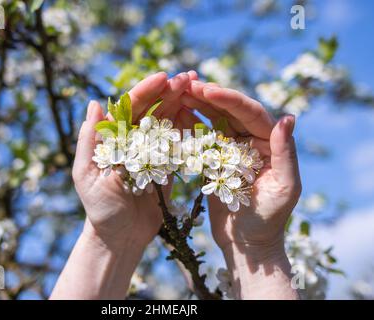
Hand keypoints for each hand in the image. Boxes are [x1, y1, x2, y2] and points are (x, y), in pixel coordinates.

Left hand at [73, 71, 200, 248]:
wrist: (120, 236)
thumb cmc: (99, 208)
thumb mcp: (86, 174)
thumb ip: (89, 141)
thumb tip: (94, 103)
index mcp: (114, 138)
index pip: (130, 108)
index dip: (146, 91)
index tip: (163, 77)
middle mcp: (134, 140)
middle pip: (153, 110)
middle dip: (170, 92)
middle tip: (190, 77)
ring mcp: (152, 152)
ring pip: (168, 122)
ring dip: (183, 104)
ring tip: (200, 89)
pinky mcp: (168, 167)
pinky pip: (179, 144)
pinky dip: (190, 129)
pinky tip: (202, 114)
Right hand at [182, 80, 300, 298]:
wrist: (247, 243)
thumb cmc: (270, 219)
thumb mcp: (284, 187)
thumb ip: (286, 153)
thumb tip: (288, 118)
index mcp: (270, 143)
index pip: (250, 112)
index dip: (229, 99)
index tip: (207, 89)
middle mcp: (251, 141)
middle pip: (229, 111)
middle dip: (208, 97)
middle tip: (187, 84)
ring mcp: (231, 150)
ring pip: (214, 121)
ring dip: (197, 106)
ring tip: (178, 94)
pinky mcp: (215, 161)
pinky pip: (202, 139)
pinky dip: (189, 127)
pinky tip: (175, 115)